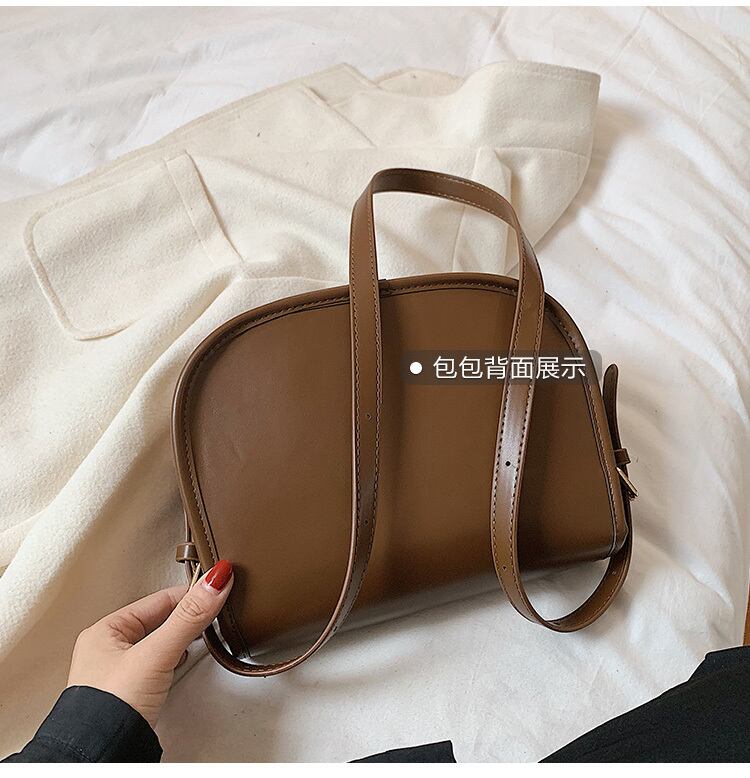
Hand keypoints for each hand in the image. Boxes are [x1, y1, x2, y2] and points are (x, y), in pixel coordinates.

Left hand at [67, 560, 232, 727]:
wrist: (102, 756)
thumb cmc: (110, 709)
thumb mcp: (156, 654)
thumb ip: (188, 617)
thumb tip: (214, 582)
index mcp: (105, 631)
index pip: (158, 600)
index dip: (189, 594)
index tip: (215, 587)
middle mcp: (108, 650)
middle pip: (159, 620)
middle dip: (187, 616)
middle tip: (214, 608)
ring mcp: (120, 673)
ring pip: (160, 642)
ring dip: (182, 638)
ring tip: (203, 631)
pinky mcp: (132, 694)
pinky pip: (159, 664)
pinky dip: (175, 658)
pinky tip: (184, 660)